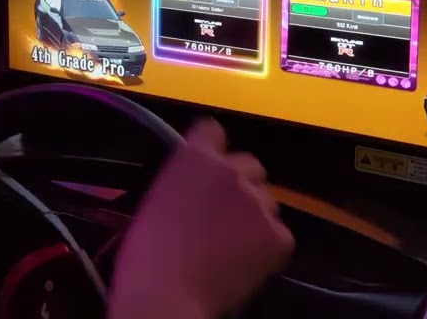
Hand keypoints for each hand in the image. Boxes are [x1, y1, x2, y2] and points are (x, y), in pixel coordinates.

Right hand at [110, 119, 293, 318]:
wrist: (166, 297)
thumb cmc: (147, 254)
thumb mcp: (156, 199)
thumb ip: (183, 180)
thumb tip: (196, 186)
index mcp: (196, 158)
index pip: (214, 130)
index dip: (212, 149)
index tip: (208, 168)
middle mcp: (233, 171)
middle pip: (250, 165)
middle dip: (240, 184)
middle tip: (222, 215)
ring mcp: (259, 203)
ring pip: (267, 200)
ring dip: (254, 216)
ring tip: (231, 245)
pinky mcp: (279, 236)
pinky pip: (280, 235)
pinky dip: (267, 248)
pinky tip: (244, 263)